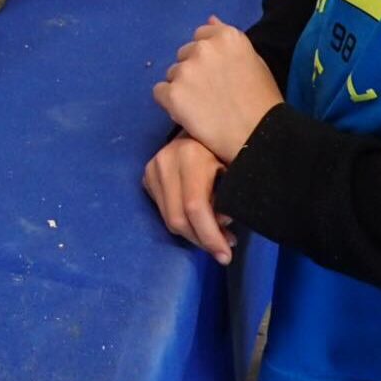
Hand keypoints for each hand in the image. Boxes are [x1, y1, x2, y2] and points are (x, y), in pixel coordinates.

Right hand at [143, 135, 235, 263]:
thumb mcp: (233, 168)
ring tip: (215, 237)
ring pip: (169, 219)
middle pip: (178, 218)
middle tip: (223, 251)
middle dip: (202, 241)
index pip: (195, 207)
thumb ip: (228, 195)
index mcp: (189, 155)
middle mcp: (165, 161)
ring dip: (193, 235)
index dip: (210, 236)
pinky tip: (199, 221)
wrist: (203, 125)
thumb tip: (223, 223)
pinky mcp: (147, 175)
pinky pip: (164, 211)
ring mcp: (153, 168)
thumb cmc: (225, 148)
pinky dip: (182, 223)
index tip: (226, 255)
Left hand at [152, 17, 281, 162]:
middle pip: (185, 54)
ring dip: (182, 87)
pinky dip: (169, 103)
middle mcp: (203, 48)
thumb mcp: (255, 61)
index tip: (217, 74)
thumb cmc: (263, 101)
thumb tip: (210, 18)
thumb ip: (228, 40)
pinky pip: (159, 92)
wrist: (259, 136)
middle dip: (193, 70)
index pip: (202, 35)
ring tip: (201, 107)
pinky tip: (187, 114)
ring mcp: (185, 70)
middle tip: (210, 93)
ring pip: (172, 73)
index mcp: (226, 37)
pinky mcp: (172, 94)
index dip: (208, 57)